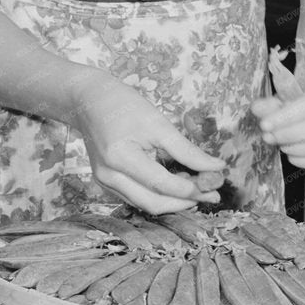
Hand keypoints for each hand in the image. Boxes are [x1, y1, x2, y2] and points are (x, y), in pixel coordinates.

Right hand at [71, 76, 226, 213]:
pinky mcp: (105, 182)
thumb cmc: (122, 104)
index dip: (192, 189)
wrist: (87, 100)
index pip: (162, 185)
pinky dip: (158, 195)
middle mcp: (108, 176)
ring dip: (173, 201)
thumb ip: (186, 150)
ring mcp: (104, 181)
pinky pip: (136, 197)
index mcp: (119, 158)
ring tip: (196, 187)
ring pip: (145, 204)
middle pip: (153, 203)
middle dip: (186, 201)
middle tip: (211, 192)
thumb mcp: (158, 123)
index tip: (215, 183)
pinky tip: (174, 183)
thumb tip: (216, 167)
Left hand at [251, 75, 304, 170]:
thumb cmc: (302, 99)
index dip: (286, 116)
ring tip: (280, 145)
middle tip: (269, 137)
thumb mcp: (286, 95)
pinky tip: (293, 157)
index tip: (265, 125)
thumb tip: (257, 109)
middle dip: (291, 134)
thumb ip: (271, 103)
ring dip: (299, 148)